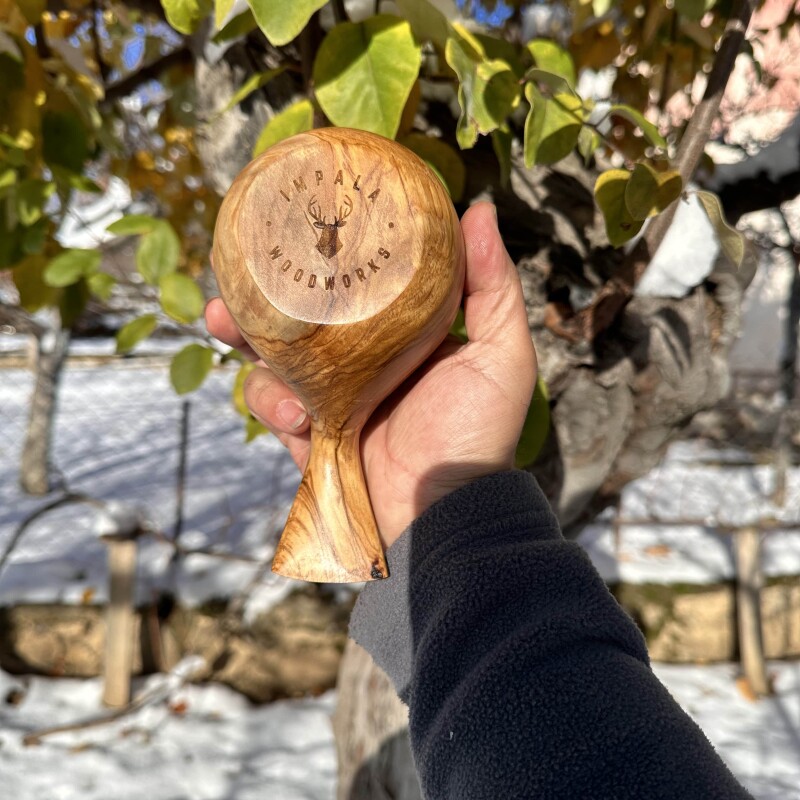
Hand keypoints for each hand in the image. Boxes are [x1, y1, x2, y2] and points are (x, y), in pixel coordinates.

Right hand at [206, 202, 536, 549]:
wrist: (444, 512)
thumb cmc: (479, 433)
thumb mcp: (500, 353)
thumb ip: (493, 286)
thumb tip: (478, 209)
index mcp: (399, 335)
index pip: (355, 285)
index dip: (325, 256)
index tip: (300, 221)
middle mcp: (359, 360)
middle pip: (301, 314)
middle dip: (263, 290)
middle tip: (239, 268)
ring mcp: (329, 395)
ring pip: (273, 354)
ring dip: (248, 337)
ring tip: (230, 322)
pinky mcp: (306, 432)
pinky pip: (270, 403)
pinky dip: (271, 401)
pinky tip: (296, 413)